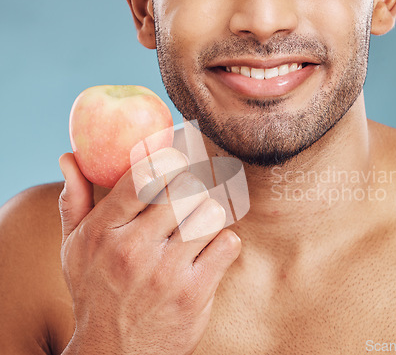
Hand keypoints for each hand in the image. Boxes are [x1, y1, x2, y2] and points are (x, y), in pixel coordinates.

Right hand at [58, 148, 240, 354]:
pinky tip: (210, 251)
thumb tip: (69, 158)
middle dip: (192, 188)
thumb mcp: (74, 248)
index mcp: (104, 230)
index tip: (176, 159)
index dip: (168, 158)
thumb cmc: (96, 292)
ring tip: (198, 226)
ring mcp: (166, 272)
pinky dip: (224, 243)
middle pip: (186, 189)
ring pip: (211, 212)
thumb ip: (74, 201)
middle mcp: (134, 248)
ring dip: (210, 215)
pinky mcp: (194, 292)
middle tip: (189, 198)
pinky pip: (228, 243)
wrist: (113, 353)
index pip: (143, 175)